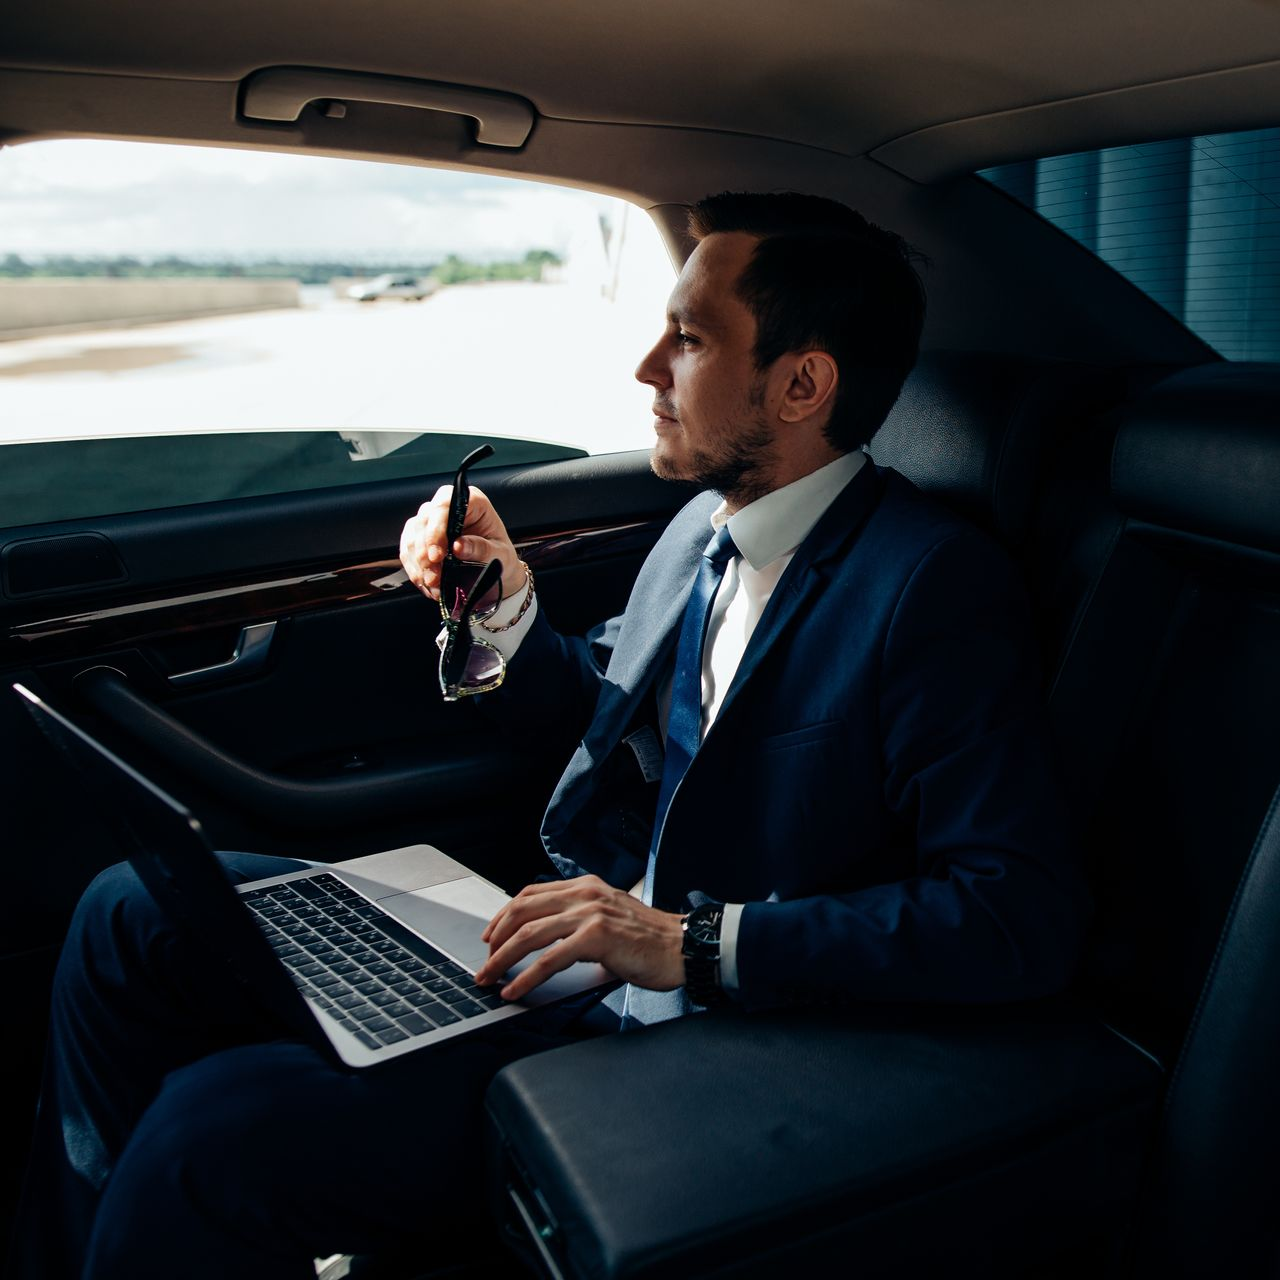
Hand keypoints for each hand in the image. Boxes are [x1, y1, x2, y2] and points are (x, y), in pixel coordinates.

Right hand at [399, 483, 523, 601]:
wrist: (495, 569)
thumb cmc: (500, 556)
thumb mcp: (500, 554)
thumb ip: (481, 548)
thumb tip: (459, 546)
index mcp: (472, 501)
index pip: (445, 505)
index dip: (436, 529)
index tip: (437, 555)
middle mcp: (447, 507)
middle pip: (424, 522)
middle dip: (425, 553)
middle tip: (433, 577)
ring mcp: (431, 522)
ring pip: (412, 538)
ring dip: (419, 565)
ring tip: (433, 585)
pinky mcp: (420, 538)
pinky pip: (407, 552)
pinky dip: (415, 571)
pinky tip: (427, 584)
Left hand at [474, 875, 684, 1001]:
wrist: (683, 947)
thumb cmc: (650, 939)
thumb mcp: (609, 917)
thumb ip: (580, 921)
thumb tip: (547, 944)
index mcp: (586, 885)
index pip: (531, 893)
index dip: (504, 914)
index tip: (490, 935)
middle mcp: (585, 894)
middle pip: (523, 911)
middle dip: (496, 938)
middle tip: (484, 961)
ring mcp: (590, 914)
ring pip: (529, 934)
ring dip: (502, 959)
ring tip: (489, 977)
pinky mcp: (596, 938)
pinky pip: (549, 960)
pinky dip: (526, 978)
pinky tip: (514, 990)